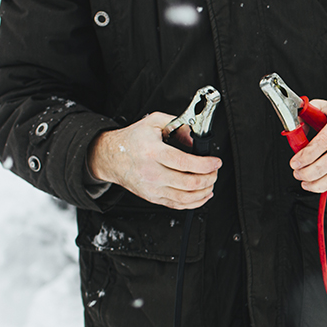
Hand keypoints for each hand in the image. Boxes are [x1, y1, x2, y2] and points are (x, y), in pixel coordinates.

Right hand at [88, 112, 222, 209]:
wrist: (110, 157)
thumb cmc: (132, 140)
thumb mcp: (153, 122)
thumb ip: (177, 124)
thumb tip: (194, 137)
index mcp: (153, 152)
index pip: (184, 162)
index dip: (205, 164)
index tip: (216, 162)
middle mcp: (152, 173)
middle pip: (189, 183)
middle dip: (210, 178)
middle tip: (215, 171)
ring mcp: (152, 188)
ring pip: (185, 198)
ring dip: (205, 191)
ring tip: (211, 182)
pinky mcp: (153, 197)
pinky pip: (178, 205)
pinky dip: (195, 203)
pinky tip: (203, 195)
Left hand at [289, 101, 326, 192]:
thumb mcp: (325, 108)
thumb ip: (306, 114)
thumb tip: (294, 132)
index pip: (323, 141)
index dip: (307, 155)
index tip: (295, 163)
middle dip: (310, 172)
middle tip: (298, 174)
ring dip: (319, 183)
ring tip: (306, 183)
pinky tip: (323, 180)